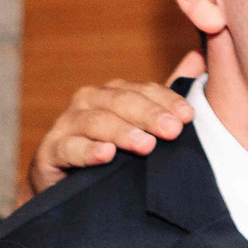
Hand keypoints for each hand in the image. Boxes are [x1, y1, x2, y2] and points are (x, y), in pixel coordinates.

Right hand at [20, 50, 201, 200]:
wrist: (65, 191)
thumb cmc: (108, 154)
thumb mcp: (138, 127)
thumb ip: (163, 97)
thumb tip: (197, 56)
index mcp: (112, 94)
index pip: (143, 90)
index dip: (167, 101)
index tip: (188, 117)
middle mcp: (89, 101)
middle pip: (121, 102)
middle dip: (149, 115)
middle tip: (173, 130)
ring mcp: (67, 124)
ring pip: (96, 122)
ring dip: (122, 132)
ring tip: (146, 145)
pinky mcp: (50, 151)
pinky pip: (69, 148)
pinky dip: (88, 151)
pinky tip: (106, 155)